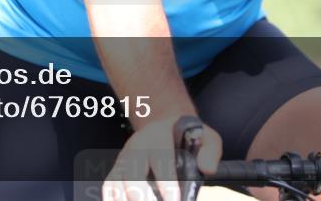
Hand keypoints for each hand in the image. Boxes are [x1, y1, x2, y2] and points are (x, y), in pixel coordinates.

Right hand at [102, 116, 221, 200]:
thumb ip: (211, 150)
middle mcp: (138, 145)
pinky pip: (109, 185)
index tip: (174, 200)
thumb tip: (207, 168)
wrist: (165, 127)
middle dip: (140, 194)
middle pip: (133, 171)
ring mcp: (125, 158)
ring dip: (125, 198)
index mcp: (159, 136)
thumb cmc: (188, 137)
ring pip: (117, 180)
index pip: (161, 160)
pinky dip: (112, 198)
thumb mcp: (206, 137)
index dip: (166, 183)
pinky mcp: (118, 169)